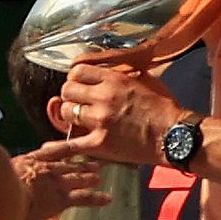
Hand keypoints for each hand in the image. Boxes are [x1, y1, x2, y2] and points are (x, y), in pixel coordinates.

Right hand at [12, 144, 109, 219]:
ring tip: (99, 177)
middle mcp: (48, 168)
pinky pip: (83, 197)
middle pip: (69, 164)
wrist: (2, 195)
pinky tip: (107, 199)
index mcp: (32, 160)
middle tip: (95, 163)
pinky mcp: (62, 199)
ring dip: (90, 177)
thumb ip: (5, 171)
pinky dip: (97, 198)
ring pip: (78, 178)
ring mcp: (57, 182)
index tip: (75, 147)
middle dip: (82, 163)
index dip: (66, 148)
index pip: (53, 150)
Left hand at [55, 63, 181, 165]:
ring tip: (79, 120)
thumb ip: (124, 73)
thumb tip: (109, 70)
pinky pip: (71, 144)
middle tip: (79, 103)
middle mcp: (103, 97)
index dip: (75, 77)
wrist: (174, 136)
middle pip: (68, 90)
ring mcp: (100, 121)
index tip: (80, 84)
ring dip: (70, 115)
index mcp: (114, 79)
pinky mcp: (100, 143)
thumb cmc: (165, 108)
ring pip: (67, 112)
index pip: (78, 71)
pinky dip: (57, 147)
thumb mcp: (146, 79)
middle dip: (71, 95)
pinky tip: (46, 149)